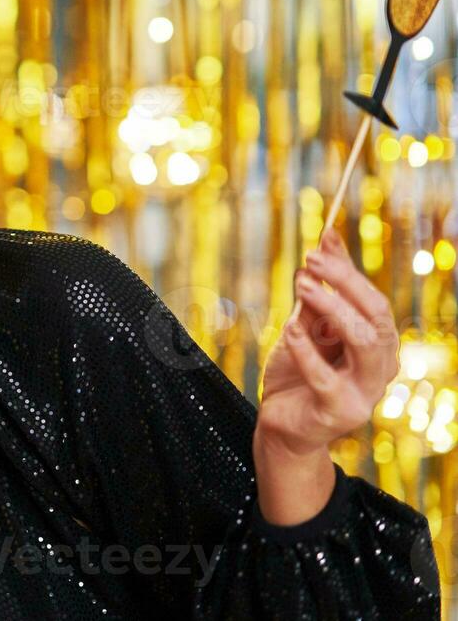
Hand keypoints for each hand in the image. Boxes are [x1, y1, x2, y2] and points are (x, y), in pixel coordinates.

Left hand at [254, 229, 398, 521]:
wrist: (282, 424)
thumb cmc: (297, 372)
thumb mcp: (307, 326)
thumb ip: (320, 292)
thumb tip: (326, 239)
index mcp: (379, 346)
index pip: (374, 302)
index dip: (349, 271)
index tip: (322, 241)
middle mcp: (381, 369)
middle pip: (377, 318)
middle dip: (345, 284)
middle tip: (311, 260)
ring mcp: (365, 393)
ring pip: (364, 344)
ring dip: (332, 310)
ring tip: (301, 287)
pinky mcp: (340, 413)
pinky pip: (326, 377)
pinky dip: (306, 350)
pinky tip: (290, 329)